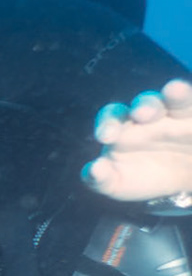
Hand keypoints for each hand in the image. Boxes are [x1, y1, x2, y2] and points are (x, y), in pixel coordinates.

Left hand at [83, 79, 191, 201]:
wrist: (182, 182)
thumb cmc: (141, 177)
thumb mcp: (118, 184)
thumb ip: (100, 179)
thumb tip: (93, 169)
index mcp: (123, 127)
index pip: (113, 117)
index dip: (107, 123)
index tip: (105, 137)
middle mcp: (150, 114)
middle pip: (145, 103)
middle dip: (144, 106)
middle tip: (141, 115)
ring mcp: (179, 113)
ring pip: (177, 98)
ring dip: (176, 94)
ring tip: (174, 90)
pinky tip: (186, 93)